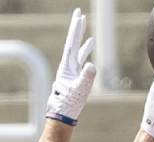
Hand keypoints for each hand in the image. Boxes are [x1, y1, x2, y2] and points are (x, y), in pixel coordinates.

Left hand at [46, 8, 95, 125]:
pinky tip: (90, 47)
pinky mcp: (75, 76)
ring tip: (86, 28)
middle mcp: (68, 65)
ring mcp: (71, 70)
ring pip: (77, 50)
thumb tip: (91, 65)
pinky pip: (81, 60)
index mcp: (67, 66)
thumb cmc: (69, 104)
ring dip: (82, 39)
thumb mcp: (79, 91)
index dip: (76, 29)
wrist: (62, 115)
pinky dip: (86, 51)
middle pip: (73, 42)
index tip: (79, 16)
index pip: (72, 43)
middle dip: (77, 28)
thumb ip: (86, 78)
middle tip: (80, 14)